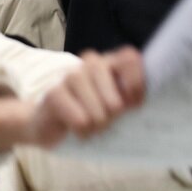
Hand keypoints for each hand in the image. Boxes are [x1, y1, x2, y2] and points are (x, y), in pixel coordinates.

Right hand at [27, 47, 145, 148]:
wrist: (53, 123)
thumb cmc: (95, 111)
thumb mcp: (120, 102)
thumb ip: (133, 95)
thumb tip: (138, 99)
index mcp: (113, 60)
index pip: (130, 59)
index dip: (136, 85)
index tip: (133, 104)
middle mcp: (93, 62)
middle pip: (115, 99)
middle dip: (113, 117)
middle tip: (107, 120)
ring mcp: (72, 75)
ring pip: (98, 111)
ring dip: (97, 126)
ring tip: (92, 126)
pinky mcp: (54, 93)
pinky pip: (80, 120)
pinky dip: (82, 130)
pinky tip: (78, 128)